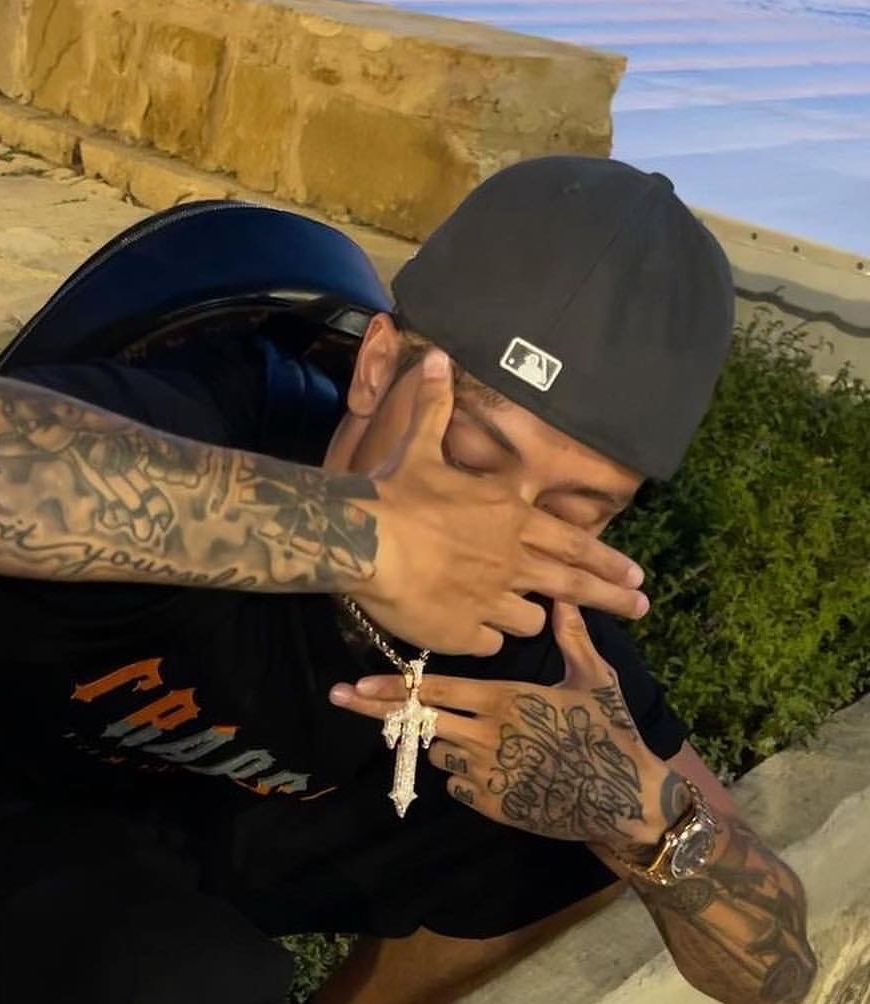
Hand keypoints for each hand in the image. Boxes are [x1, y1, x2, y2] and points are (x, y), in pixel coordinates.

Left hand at [331, 602, 673, 850]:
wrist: (625, 798)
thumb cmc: (611, 732)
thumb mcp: (596, 678)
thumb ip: (572, 637)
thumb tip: (565, 598)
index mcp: (504, 698)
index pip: (434, 690)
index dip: (393, 686)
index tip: (356, 683)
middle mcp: (485, 734)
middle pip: (417, 720)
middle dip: (378, 709)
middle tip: (343, 698)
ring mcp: (485, 771)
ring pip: (437, 751)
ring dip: (442, 741)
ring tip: (475, 737)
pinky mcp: (491, 803)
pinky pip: (456, 785)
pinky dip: (463, 775)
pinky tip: (494, 767)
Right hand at [355, 352, 647, 656]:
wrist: (363, 537)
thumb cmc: (394, 491)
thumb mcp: (419, 445)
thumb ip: (435, 409)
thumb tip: (438, 359)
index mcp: (510, 517)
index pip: (573, 541)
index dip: (606, 559)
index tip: (636, 572)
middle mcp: (511, 560)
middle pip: (574, 584)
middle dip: (612, 596)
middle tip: (640, 605)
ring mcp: (490, 600)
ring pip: (530, 620)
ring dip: (525, 616)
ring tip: (514, 614)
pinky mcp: (463, 632)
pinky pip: (488, 643)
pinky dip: (481, 637)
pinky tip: (468, 630)